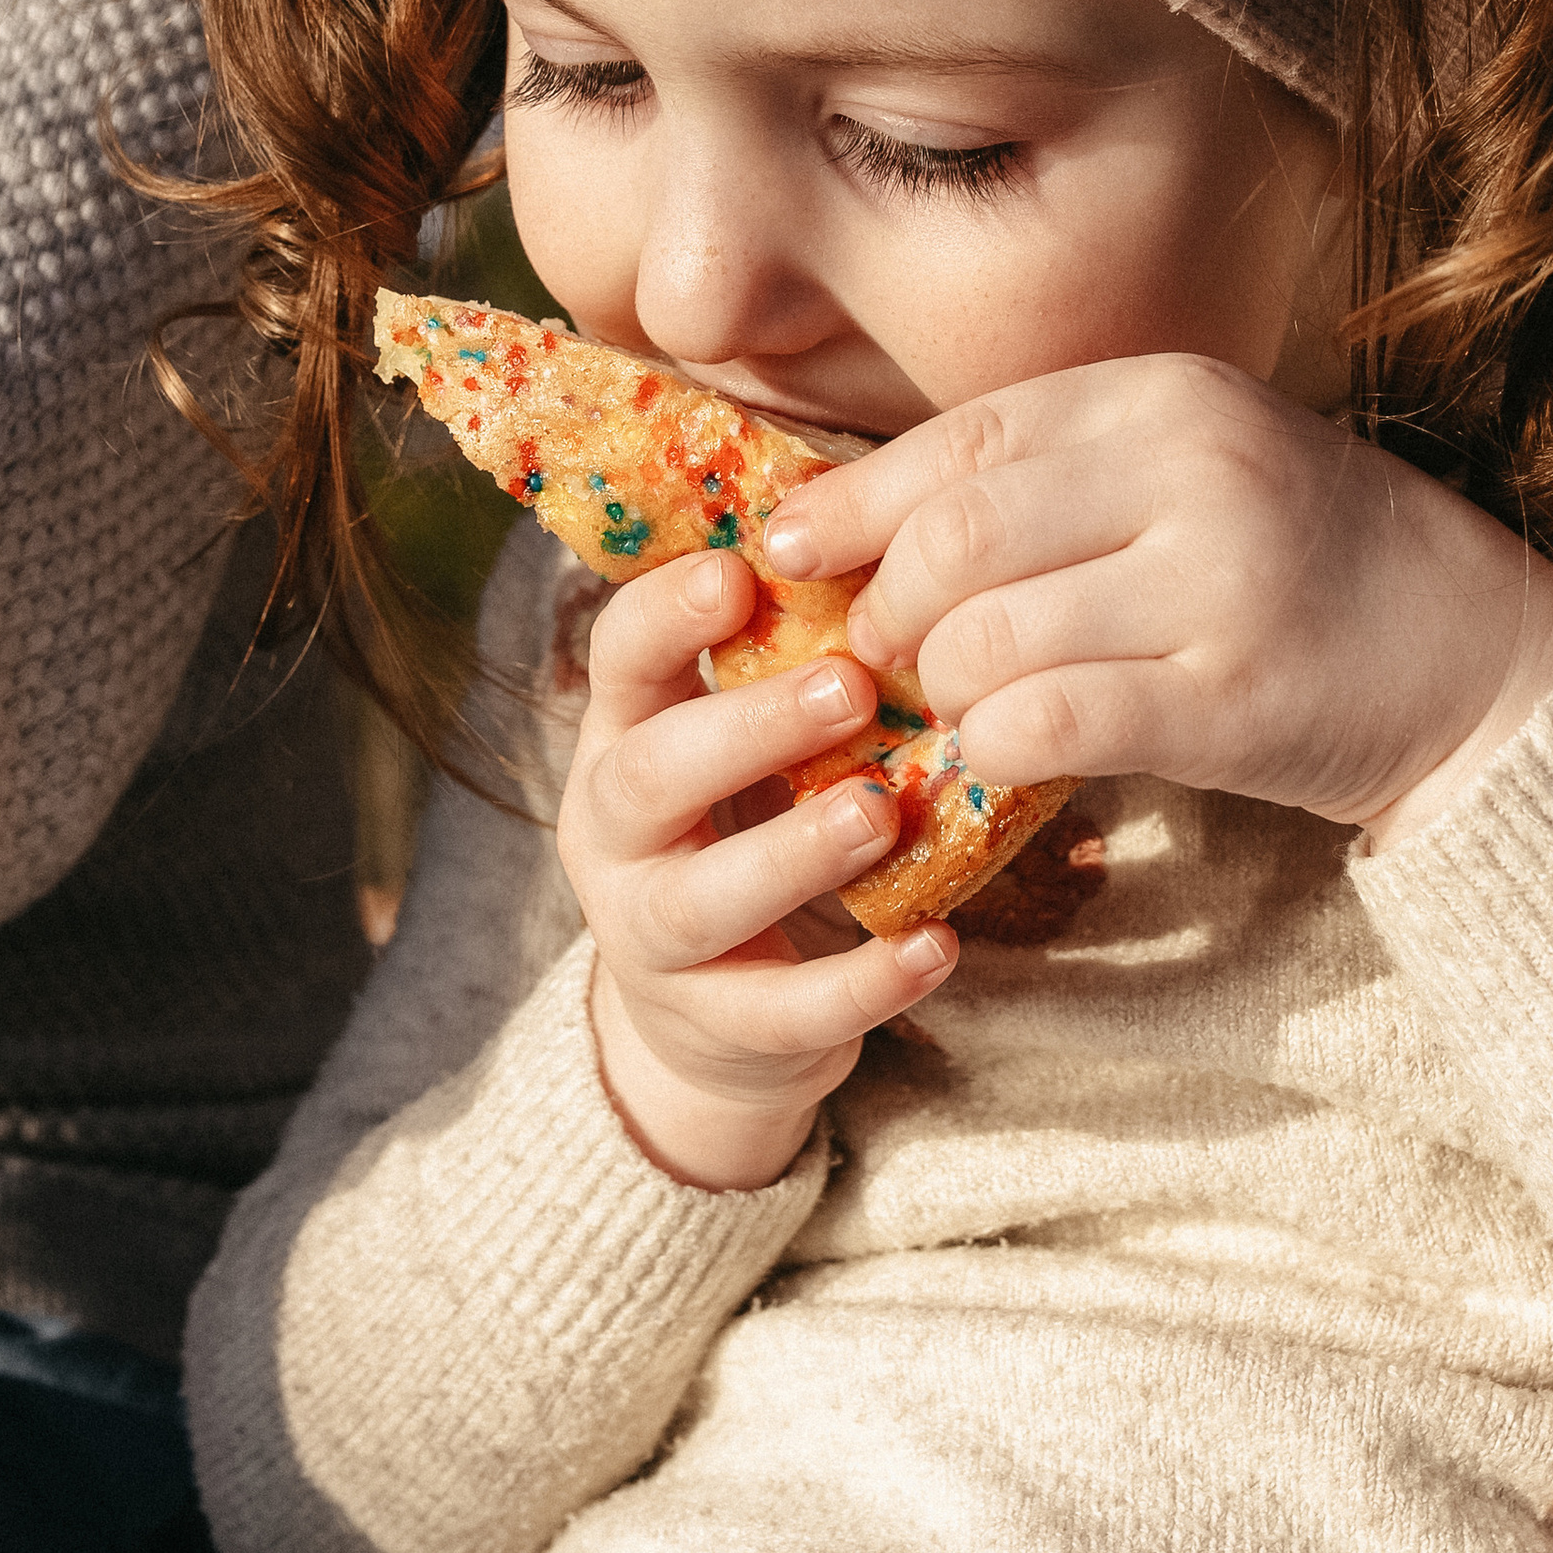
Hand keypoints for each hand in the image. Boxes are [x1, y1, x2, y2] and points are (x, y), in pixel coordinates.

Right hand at [558, 551, 959, 1190]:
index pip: (618, 658)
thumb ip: (796, 651)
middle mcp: (616, 833)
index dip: (665, 614)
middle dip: (744, 729)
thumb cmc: (754, 821)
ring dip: (792, 853)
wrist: (714, 1014)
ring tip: (881, 814)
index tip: (737, 573)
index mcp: (627, 735)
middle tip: (849, 687)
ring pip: (703, 898)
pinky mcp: (720, 1027)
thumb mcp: (745, 735)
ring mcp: (654, 938)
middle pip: (649, 775)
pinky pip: (785, 1012)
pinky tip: (936, 948)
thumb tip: (897, 525)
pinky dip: (860, 985)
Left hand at [760, 356, 1552, 853]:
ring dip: (942, 692)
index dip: (853, 502)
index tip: (787, 551)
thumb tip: (840, 515)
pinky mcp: (1234, 701)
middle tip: (883, 657)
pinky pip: (1049, 724)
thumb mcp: (1180, 468)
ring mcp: (1219, 584)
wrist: (1472, 650)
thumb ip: (1043, 477)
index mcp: (1166, 393)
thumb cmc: (1295, 558)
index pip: (961, 439)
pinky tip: (1003, 757)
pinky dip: (995, 749)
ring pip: (987, 639)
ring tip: (956, 708)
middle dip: (887, 612)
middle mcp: (1192, 470)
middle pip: (953, 541)